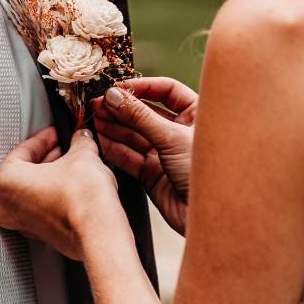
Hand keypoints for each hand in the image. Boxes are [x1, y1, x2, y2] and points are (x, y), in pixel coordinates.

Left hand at [0, 125, 123, 260]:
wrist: (98, 231)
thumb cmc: (81, 200)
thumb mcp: (82, 155)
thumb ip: (79, 142)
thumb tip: (81, 138)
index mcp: (4, 182)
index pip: (24, 150)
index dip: (46, 137)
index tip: (57, 133)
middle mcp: (6, 206)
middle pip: (26, 172)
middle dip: (49, 157)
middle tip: (67, 148)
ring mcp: (23, 224)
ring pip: (35, 191)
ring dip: (53, 177)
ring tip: (75, 167)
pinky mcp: (42, 236)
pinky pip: (44, 208)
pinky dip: (56, 196)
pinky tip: (75, 188)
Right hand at [91, 76, 197, 235]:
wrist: (208, 216)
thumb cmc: (206, 172)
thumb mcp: (173, 137)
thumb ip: (140, 117)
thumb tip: (115, 96)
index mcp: (196, 115)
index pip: (166, 90)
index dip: (141, 88)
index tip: (118, 88)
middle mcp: (180, 132)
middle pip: (145, 113)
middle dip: (121, 108)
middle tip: (98, 103)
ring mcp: (165, 153)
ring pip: (134, 135)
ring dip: (113, 126)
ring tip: (94, 118)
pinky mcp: (153, 175)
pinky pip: (130, 157)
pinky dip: (114, 148)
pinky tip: (99, 139)